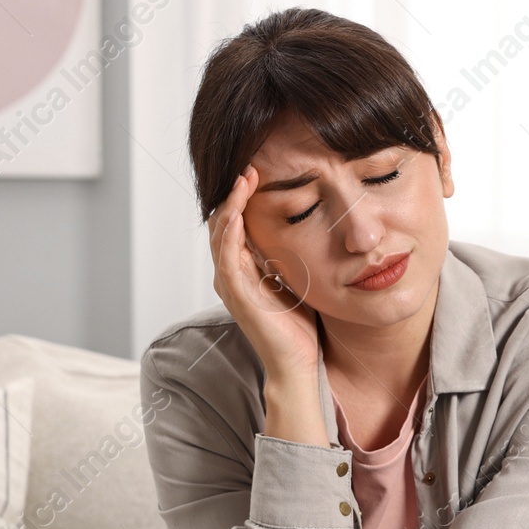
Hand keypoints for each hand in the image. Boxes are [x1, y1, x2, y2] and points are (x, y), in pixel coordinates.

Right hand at [209, 164, 320, 381]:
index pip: (235, 222)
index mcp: (243, 267)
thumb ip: (290, 253)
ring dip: (230, 205)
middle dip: (234, 193)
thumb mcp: (295, 276)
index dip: (242, 196)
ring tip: (243, 179)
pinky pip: (227, 257)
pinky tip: (237, 212)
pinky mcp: (236, 296)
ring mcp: (230, 284)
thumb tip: (308, 223)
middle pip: (222, 222)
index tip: (257, 170)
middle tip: (248, 165)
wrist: (296, 362)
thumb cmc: (298, 324)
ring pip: (220, 235)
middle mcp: (231, 273)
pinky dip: (230, 232)